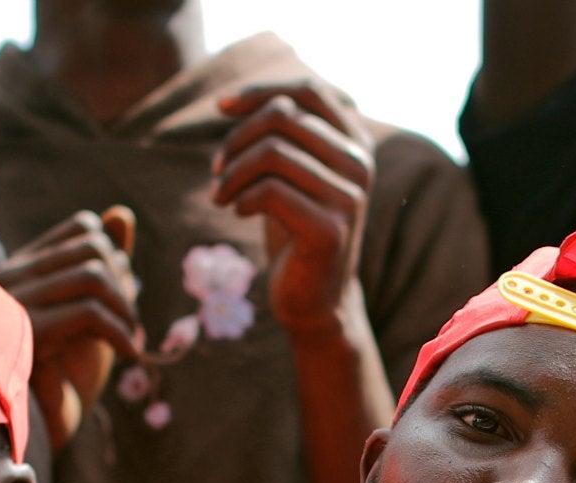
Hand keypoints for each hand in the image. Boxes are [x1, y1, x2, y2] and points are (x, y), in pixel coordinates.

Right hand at [0, 207, 143, 456]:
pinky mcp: (28, 337)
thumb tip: (122, 214)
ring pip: (93, 274)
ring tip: (131, 342)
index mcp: (28, 270)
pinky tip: (129, 355)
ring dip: (127, 309)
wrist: (24, 433)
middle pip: (94, 245)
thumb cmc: (60, 378)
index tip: (122, 301)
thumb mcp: (91, 318)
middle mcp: (16, 278)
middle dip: (126, 284)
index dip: (117, 257)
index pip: (83, 228)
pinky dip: (122, 333)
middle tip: (129, 326)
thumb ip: (105, 270)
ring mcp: (18, 304)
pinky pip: (89, 313)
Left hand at [212, 80, 375, 338]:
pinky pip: (270, 192)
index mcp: (356, 144)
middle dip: (236, 138)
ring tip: (218, 194)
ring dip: (232, 172)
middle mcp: (360, 166)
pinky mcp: (329, 231)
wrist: (315, 299)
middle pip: (283, 117)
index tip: (220, 108)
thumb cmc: (295, 230)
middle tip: (215, 169)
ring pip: (273, 153)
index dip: (259, 91)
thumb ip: (278, 136)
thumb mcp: (291, 174)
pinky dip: (241, 197)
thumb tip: (226, 102)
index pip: (308, 90)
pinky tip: (236, 212)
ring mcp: (349, 198)